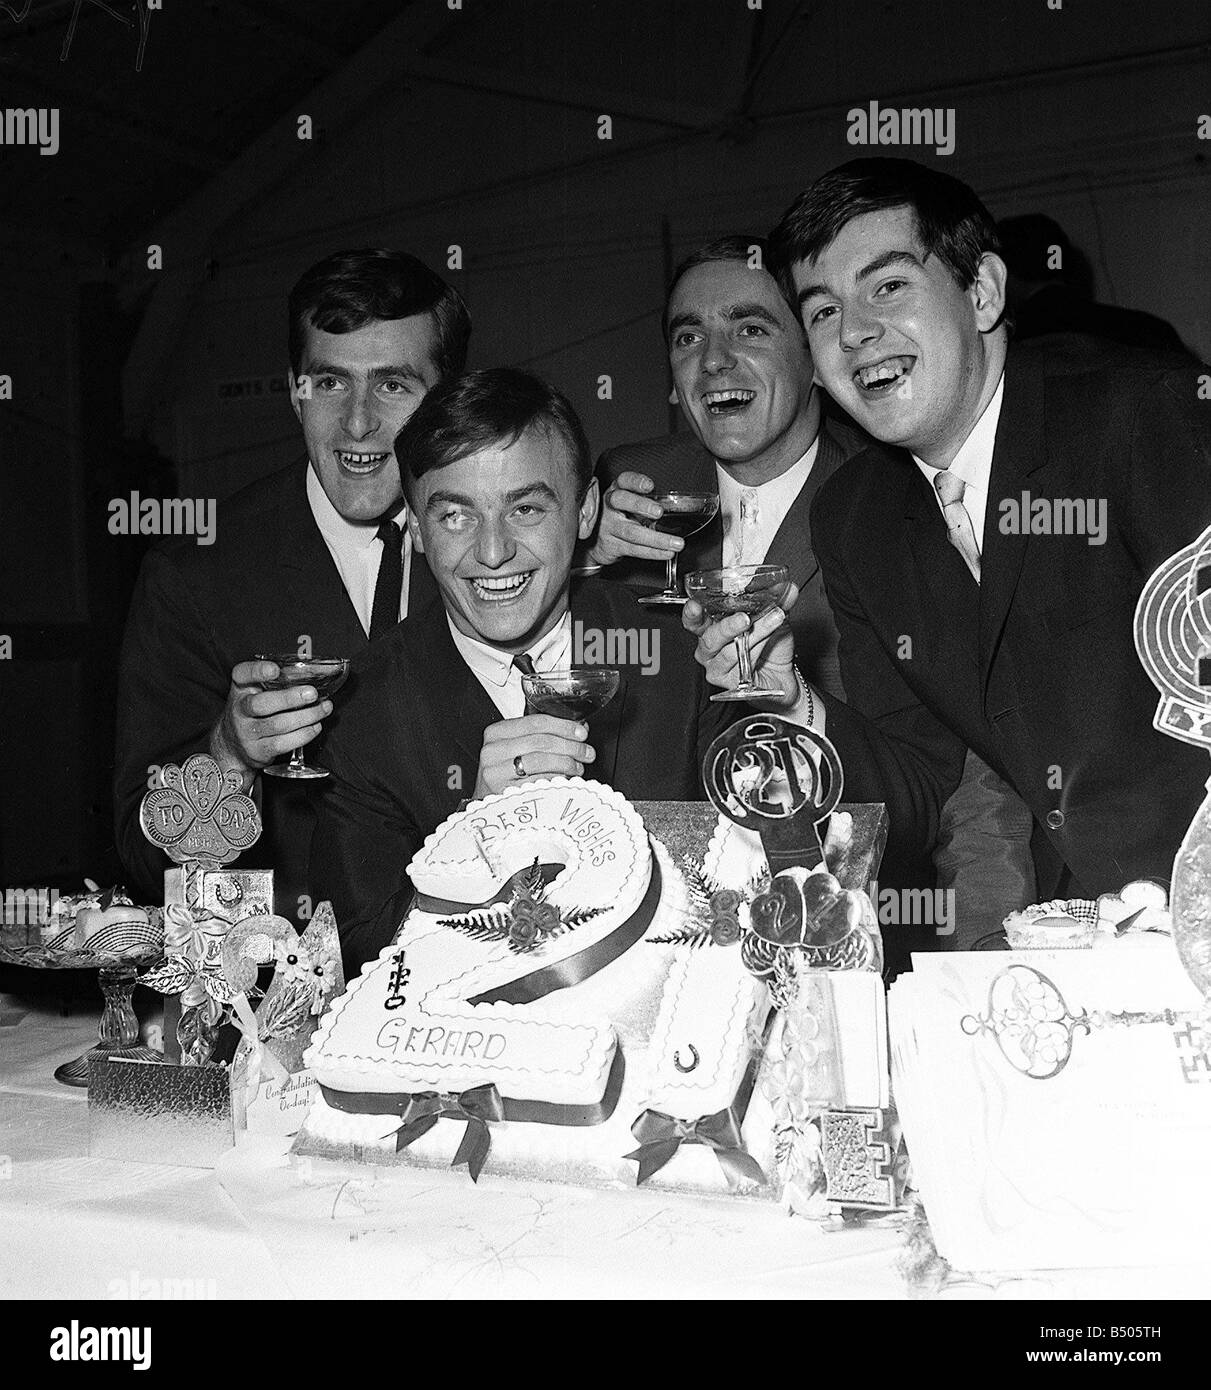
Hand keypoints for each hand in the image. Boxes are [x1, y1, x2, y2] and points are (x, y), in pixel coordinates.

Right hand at [209, 660, 334, 784]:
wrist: (233, 745)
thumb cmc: (253, 712)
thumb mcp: (256, 691)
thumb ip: (279, 680)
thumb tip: (319, 672)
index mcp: (240, 688)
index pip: (242, 674)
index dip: (258, 671)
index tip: (275, 669)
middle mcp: (239, 710)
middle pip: (260, 704)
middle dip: (289, 698)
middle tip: (312, 693)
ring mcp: (247, 733)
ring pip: (278, 725)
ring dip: (307, 716)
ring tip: (324, 708)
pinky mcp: (258, 751)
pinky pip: (284, 744)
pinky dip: (304, 734)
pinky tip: (316, 726)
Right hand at [473, 714, 594, 797]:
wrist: (489, 802)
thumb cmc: (505, 773)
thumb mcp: (515, 748)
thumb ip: (541, 736)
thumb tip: (577, 730)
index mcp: (496, 733)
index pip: (536, 722)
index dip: (563, 726)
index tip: (581, 732)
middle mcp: (492, 751)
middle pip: (541, 741)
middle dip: (570, 746)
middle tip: (586, 752)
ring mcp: (496, 772)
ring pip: (541, 760)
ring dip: (566, 763)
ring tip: (577, 767)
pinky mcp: (504, 792)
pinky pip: (538, 781)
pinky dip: (556, 779)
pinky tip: (565, 779)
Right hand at [586, 471, 680, 566]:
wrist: (597, 542)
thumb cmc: (620, 517)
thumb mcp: (629, 504)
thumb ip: (646, 501)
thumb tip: (677, 506)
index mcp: (617, 491)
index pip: (624, 481)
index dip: (636, 481)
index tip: (649, 486)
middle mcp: (609, 506)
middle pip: (621, 501)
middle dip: (641, 505)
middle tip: (659, 512)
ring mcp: (608, 527)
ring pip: (631, 532)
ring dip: (657, 538)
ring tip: (676, 542)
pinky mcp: (611, 546)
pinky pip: (634, 549)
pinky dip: (653, 552)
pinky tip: (666, 552)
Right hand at [682, 582, 800, 704]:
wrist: (783, 676)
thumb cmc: (772, 648)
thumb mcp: (775, 618)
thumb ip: (778, 602)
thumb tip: (788, 588)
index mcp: (712, 627)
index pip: (694, 620)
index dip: (692, 613)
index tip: (696, 605)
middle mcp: (710, 647)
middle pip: (711, 636)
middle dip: (729, 626)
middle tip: (745, 618)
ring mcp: (717, 665)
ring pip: (730, 651)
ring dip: (754, 635)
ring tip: (773, 622)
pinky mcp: (727, 681)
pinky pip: (740, 666)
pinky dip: (756, 652)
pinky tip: (767, 645)